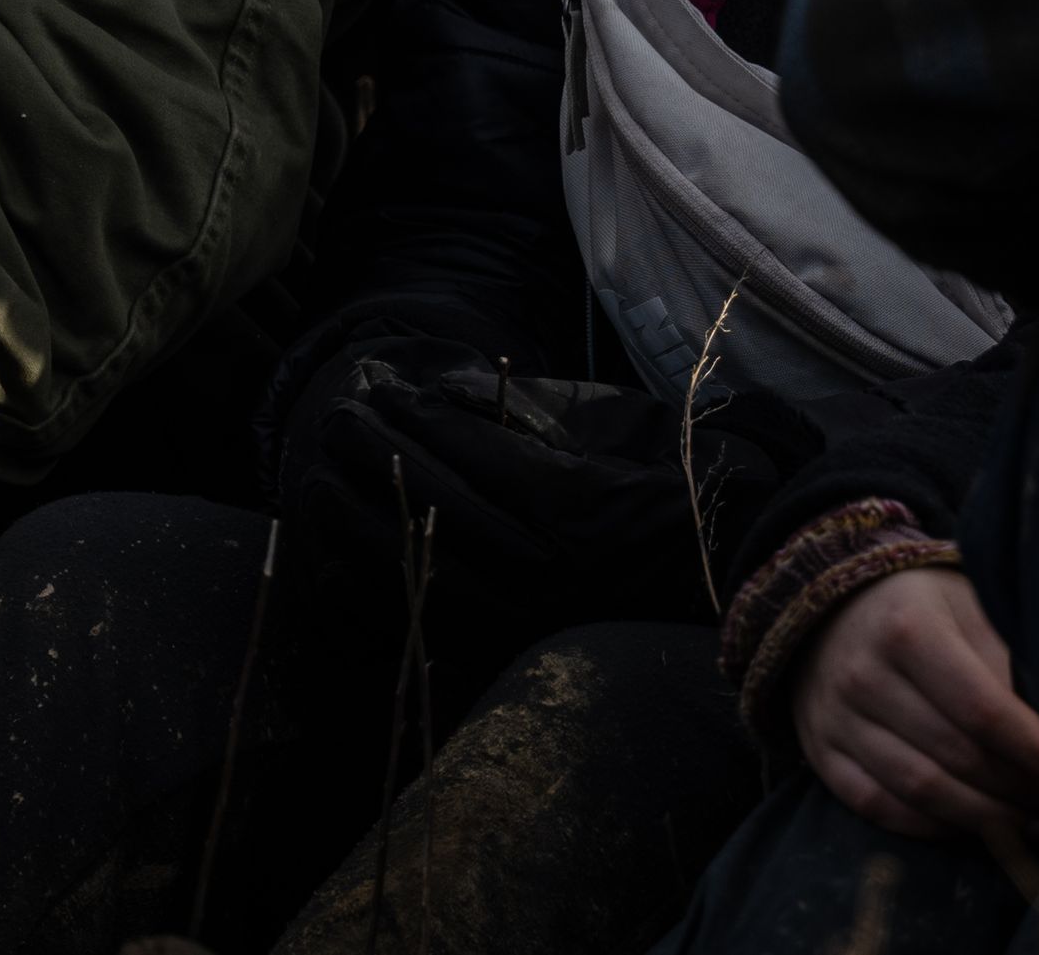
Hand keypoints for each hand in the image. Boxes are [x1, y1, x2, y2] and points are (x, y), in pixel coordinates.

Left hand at [278, 357, 707, 609]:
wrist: (721, 572)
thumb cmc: (669, 484)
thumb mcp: (610, 429)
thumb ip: (527, 413)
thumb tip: (442, 390)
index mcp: (575, 505)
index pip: (476, 455)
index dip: (422, 420)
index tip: (382, 391)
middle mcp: (545, 567)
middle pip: (438, 506)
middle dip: (379, 459)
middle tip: (333, 421)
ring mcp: (526, 615)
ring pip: (420, 568)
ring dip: (358, 523)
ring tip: (316, 482)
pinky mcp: (512, 648)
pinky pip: (427, 620)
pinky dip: (375, 591)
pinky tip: (336, 560)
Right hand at [788, 564, 1038, 850]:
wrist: (829, 606)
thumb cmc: (919, 604)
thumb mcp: (965, 603)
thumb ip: (1005, 656)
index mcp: (909, 628)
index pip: (981, 708)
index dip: (1028, 747)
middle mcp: (865, 676)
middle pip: (955, 755)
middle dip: (1015, 787)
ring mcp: (837, 719)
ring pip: (920, 790)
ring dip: (982, 817)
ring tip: (1026, 821)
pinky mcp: (821, 753)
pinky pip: (879, 807)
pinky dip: (931, 827)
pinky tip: (971, 825)